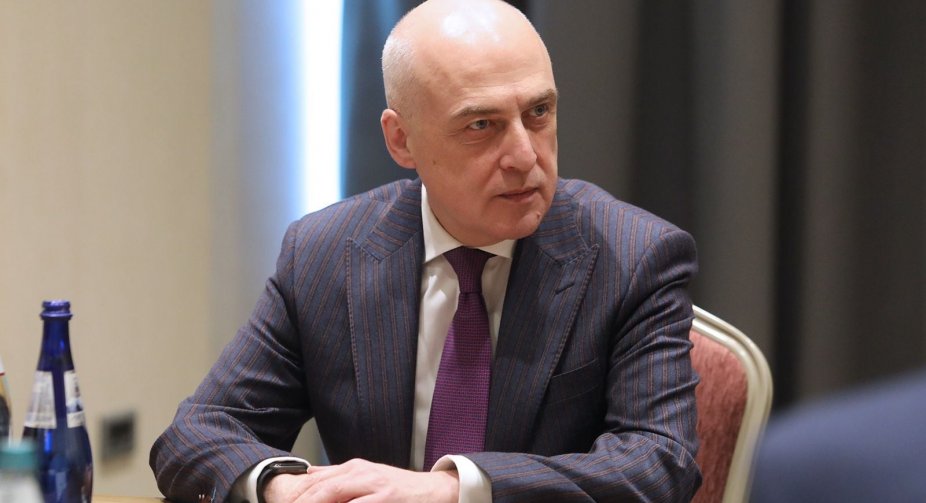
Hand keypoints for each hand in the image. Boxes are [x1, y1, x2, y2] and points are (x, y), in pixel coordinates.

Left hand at [263, 458, 459, 502]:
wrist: (435, 492)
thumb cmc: (399, 489)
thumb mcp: (366, 477)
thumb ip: (338, 477)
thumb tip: (307, 477)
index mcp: (352, 468)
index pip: (314, 482)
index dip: (294, 498)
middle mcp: (360, 473)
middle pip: (320, 489)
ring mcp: (374, 485)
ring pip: (334, 495)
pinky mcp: (386, 498)